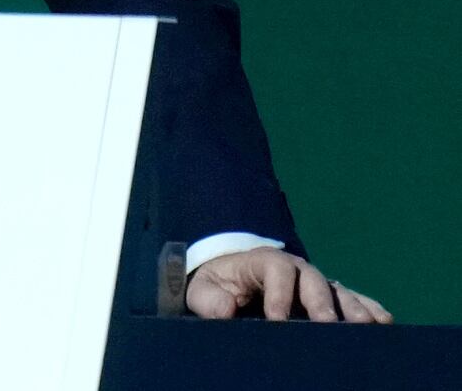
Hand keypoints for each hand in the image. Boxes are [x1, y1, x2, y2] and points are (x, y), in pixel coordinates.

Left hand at [187, 246, 392, 321]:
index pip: (276, 269)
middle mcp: (296, 268)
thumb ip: (209, 299)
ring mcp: (316, 283)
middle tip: (328, 326)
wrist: (230, 282)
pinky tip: (383, 323)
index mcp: (263, 260)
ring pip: (338, 291)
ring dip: (353, 307)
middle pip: (313, 280)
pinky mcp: (330, 299)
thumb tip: (226, 311)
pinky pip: (353, 301)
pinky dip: (369, 309)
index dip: (279, 293)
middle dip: (321, 302)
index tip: (277, 321)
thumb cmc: (216, 285)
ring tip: (367, 326)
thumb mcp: (202, 290)